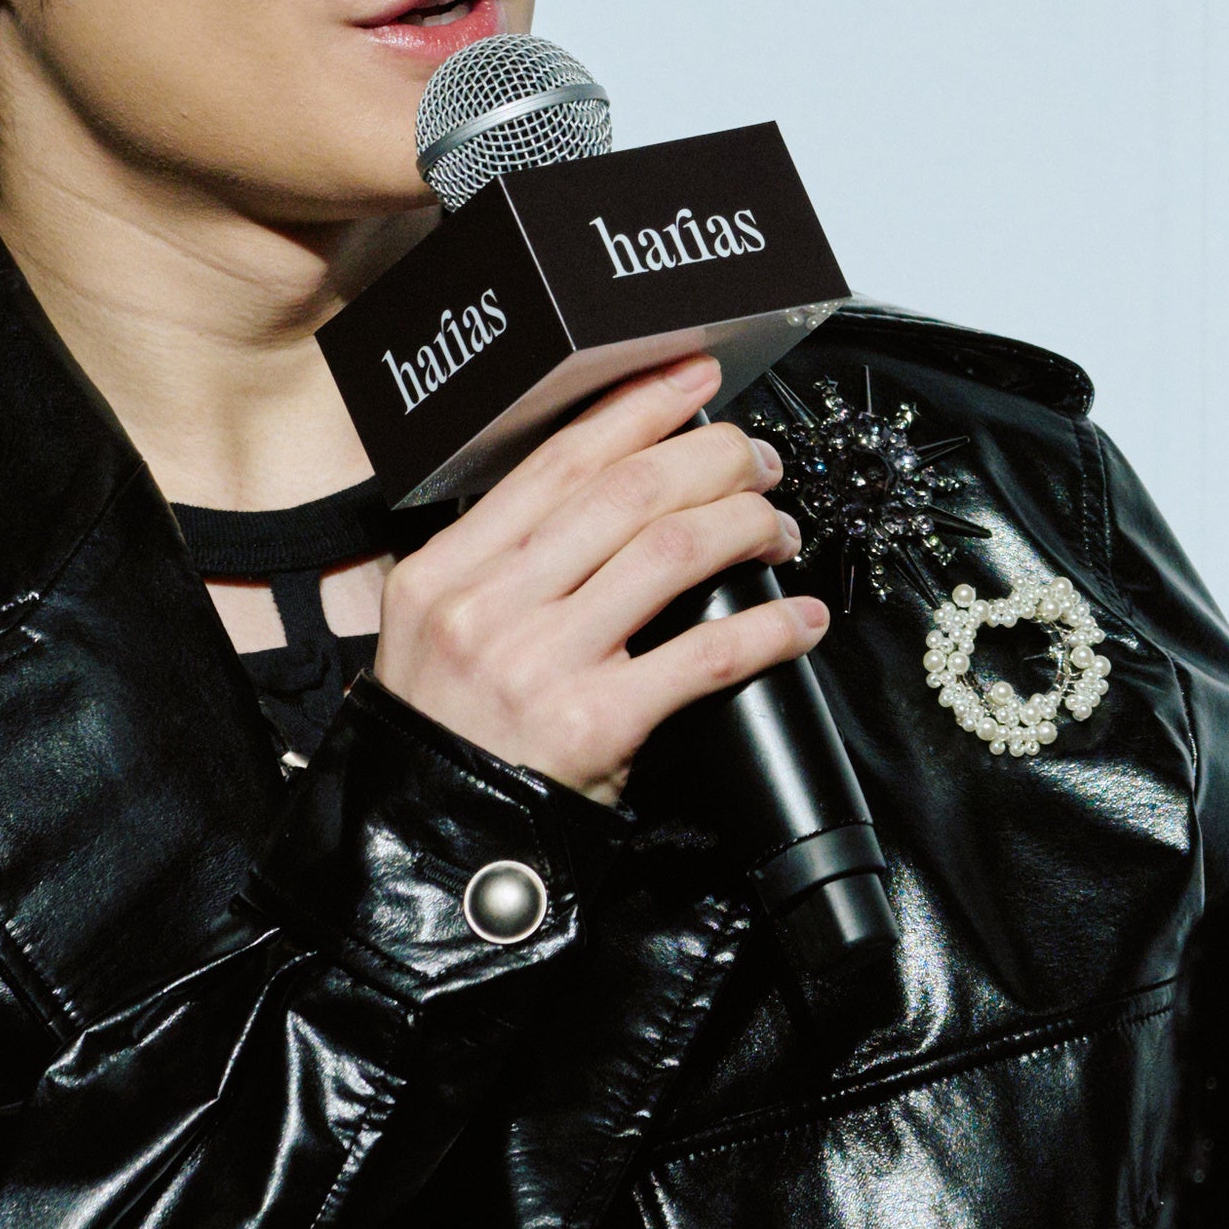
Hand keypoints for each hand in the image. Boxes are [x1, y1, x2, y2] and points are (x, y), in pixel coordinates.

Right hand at [372, 355, 825, 801]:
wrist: (428, 846)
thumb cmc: (445, 734)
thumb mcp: (437, 629)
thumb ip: (502, 562)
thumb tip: (604, 493)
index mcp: (449, 569)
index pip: (559, 461)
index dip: (640, 408)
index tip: (696, 381)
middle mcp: (491, 605)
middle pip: (630, 491)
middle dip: (714, 458)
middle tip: (760, 460)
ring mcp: (541, 663)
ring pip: (674, 552)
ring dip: (748, 526)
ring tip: (780, 531)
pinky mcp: (595, 725)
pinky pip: (705, 657)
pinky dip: (768, 629)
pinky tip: (800, 620)